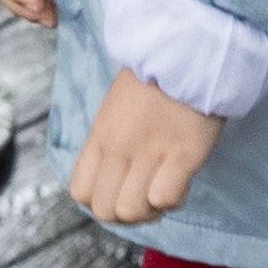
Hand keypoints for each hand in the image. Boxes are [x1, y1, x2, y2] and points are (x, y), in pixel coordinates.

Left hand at [65, 71, 223, 226]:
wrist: (187, 55)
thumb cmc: (154, 80)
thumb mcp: (116, 109)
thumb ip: (110, 143)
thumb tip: (114, 179)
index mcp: (100, 135)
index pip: (80, 192)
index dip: (101, 199)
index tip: (120, 190)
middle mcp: (118, 148)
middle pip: (105, 210)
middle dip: (126, 213)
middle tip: (145, 195)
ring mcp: (149, 153)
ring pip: (132, 210)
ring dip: (151, 209)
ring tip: (164, 189)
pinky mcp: (182, 156)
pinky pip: (165, 199)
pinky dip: (173, 199)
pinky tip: (180, 180)